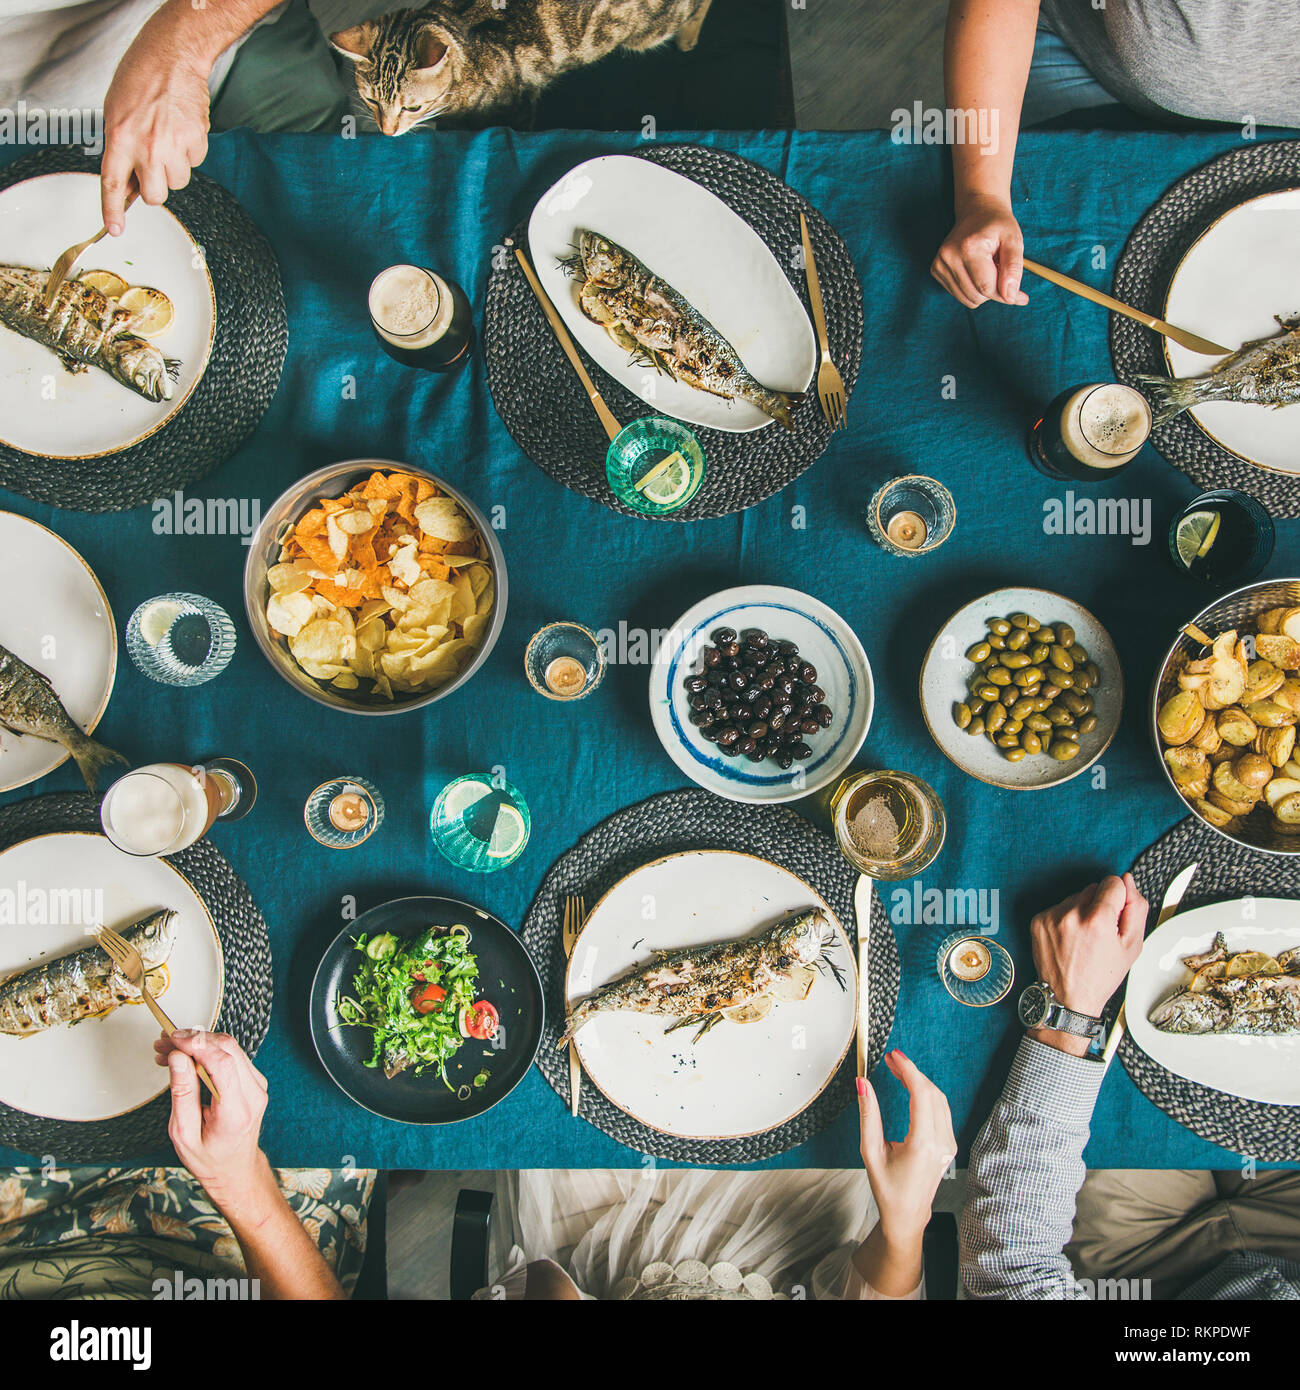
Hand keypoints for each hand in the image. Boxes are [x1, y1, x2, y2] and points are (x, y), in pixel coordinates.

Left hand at [101, 49, 209, 232]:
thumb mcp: (116, 113)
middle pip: (155, 196)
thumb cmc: (140, 79)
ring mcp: (174, 146)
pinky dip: (190, 151)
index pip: (112, 183)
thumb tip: (127, 184)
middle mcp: (147, 146)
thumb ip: (120, 150)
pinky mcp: (196, 141)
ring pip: (178, 182)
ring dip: (174, 168)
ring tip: (168, 138)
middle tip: (153, 168)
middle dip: (155, 188)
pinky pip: (194, 163)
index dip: (112, 211)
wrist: (171, 56)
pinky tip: (182, 129)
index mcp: (120, 137)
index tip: (114, 230)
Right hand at [157, 1029, 273, 1221]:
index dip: (196, 1045)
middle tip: (164, 1042)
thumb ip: (182, 1093)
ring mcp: (257, 1086)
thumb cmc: (209, 1158)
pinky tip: (185, 1056)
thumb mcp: (183, 1133)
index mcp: (236, 1111)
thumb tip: (177, 1058)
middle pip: (228, 1049)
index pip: (223, 1063)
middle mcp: (253, 1094)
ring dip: (199, 1043)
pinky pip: (232, 1056)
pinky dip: (208, 1051)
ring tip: (168, 1049)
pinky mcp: (254, 1081)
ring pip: (230, 1047)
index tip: (173, 1039)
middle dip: (193, 1039)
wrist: (235, 1169)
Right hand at [858, 1050, 955, 1243]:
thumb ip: (868, 1115)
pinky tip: (911, 1088)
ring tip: (898, 1070)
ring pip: (940, 1100)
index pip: (921, 1095)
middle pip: (932, 1093)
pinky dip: (926, 1094)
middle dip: (912, 1072)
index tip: (894, 1057)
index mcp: (922, 1144)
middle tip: (892, 1060)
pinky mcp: (949, 1145)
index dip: (908, 1070)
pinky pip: (941, 1110)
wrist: (907, 1215)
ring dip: (920, 1081)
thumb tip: (863, 1084)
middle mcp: (941, 1143)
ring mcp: (948, 1145)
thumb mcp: (870, 1152)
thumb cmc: (888, 1188)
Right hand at [931, 195, 1028, 308]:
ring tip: (989, 270)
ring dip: (983, 291)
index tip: (1021, 295)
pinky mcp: (936, 270)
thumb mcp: (1014, 240)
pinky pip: (960, 296)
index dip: (1006, 294)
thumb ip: (1014, 268)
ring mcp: (939, 264)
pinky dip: (973, 289)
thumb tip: (1010, 296)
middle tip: (1002, 272)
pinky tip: (977, 272)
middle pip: (977, 296)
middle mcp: (949, 257)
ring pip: (968, 300)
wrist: (977, 211)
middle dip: (994, 291)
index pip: (986, 287)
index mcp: (969, 248)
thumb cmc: (998, 225)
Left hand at [1029, 873, 1147, 1053]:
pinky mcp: (1038, 920)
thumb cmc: (1101, 976)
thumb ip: (1136, 907)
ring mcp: (1051, 917)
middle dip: (1100, 905)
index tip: (1117, 915)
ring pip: (1076, 897)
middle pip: (1093, 888)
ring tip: (1084, 938)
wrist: (1068, 997)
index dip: (1119, 898)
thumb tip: (1128, 880)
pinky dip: (1066, 918)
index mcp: (1097, 920)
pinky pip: (1059, 907)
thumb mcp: (1132, 946)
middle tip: (1101, 933)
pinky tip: (1070, 939)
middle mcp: (1071, 915)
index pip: (1113, 882)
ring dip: (1082, 911)